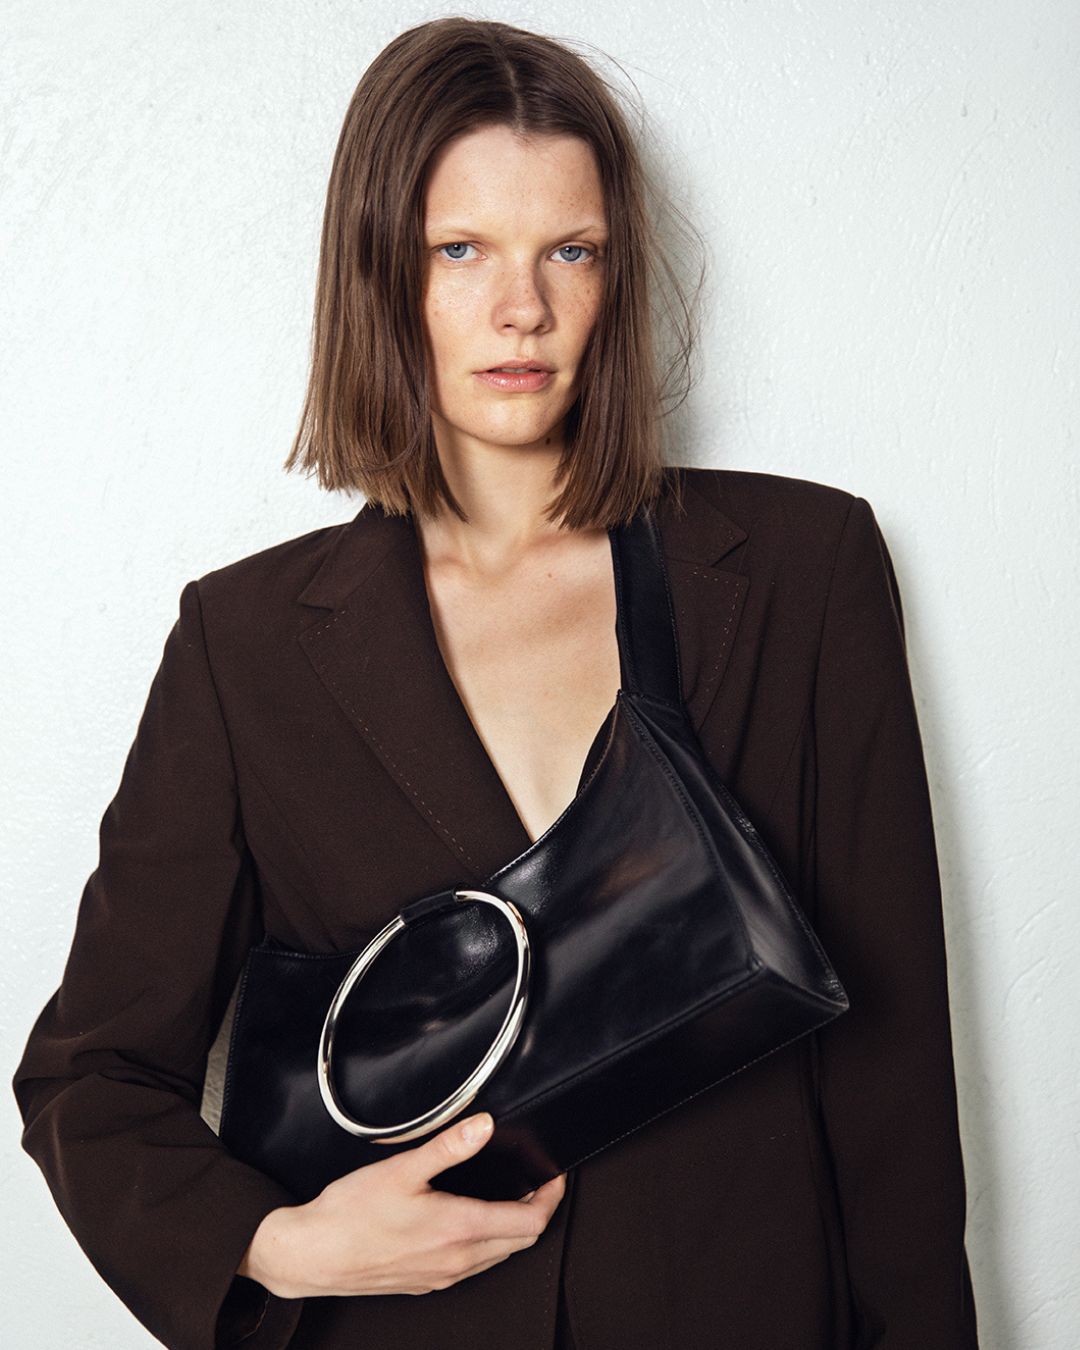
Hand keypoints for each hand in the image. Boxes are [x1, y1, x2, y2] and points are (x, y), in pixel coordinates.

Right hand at [237, 1112, 566, 1298]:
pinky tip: (469, 1222)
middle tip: (537, 1183)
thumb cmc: (350, 1214)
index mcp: (458, 1230)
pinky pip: (473, 1266)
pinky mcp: (427, 1283)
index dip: (550, 1198)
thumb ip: (448, 1147)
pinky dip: (486, 1243)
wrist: (311, 1256)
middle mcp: (457, 1261)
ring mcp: (443, 1277)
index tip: (554, 1177)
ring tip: (510, 1198)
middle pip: (520, 1242)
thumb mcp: (401, 1169)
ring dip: (512, 1229)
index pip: (529, 1223)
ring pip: (498, 1256)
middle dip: (536, 1211)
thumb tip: (484, 1126)